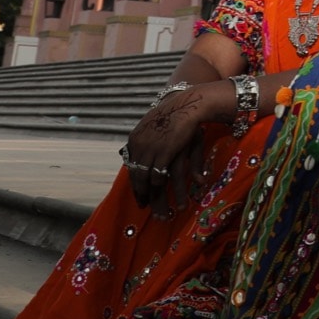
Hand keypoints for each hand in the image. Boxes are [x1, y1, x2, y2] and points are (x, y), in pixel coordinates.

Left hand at [121, 85, 221, 217]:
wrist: (187, 104)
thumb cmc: (174, 114)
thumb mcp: (154, 127)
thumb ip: (147, 145)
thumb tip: (142, 158)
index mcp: (134, 140)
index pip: (132, 169)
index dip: (137, 186)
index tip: (141, 199)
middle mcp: (139, 147)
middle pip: (139, 179)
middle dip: (144, 197)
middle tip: (149, 210)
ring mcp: (150, 150)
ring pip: (148, 183)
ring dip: (157, 201)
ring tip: (163, 214)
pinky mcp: (164, 153)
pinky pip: (160, 177)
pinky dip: (167, 191)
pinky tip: (174, 199)